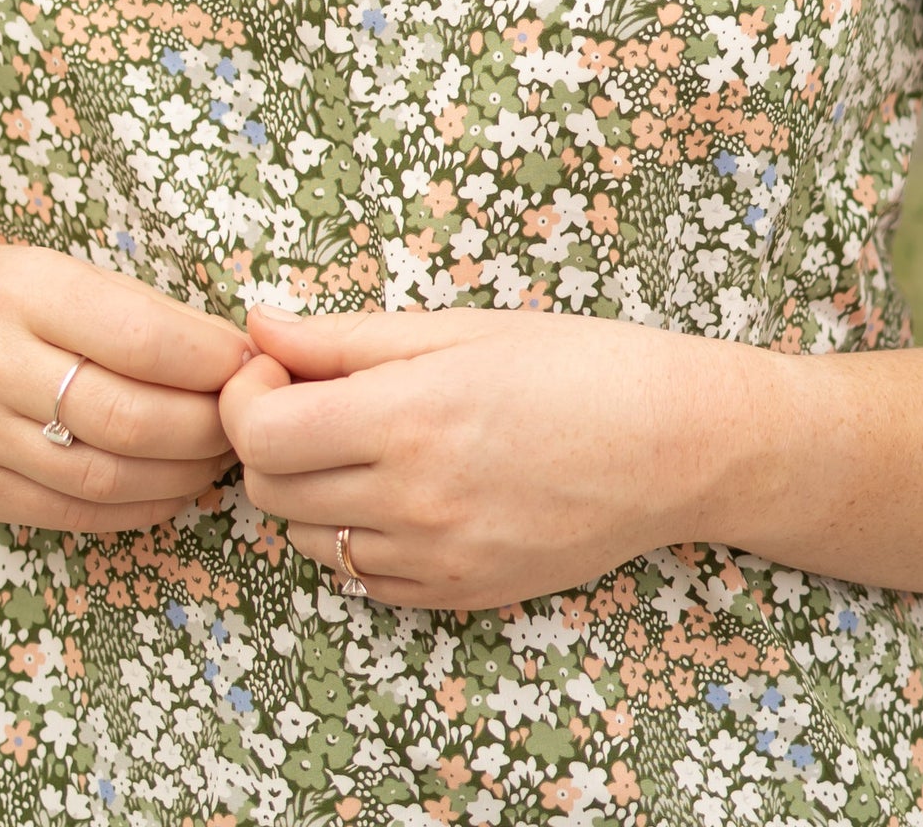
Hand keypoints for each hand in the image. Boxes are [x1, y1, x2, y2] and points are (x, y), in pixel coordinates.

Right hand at [0, 237, 251, 533]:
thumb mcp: (57, 269)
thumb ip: (140, 310)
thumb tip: (242, 356)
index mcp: (19, 289)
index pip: (138, 337)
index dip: (211, 359)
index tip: (252, 361)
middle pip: (126, 417)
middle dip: (207, 425)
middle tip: (249, 418)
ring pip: (104, 477)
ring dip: (184, 474)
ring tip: (223, 454)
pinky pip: (73, 514)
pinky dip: (141, 507)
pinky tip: (176, 485)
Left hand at [219, 304, 764, 609]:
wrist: (677, 444)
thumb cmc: (575, 364)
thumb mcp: (459, 328)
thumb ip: (345, 337)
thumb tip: (257, 325)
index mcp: (407, 416)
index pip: (260, 432)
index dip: (245, 395)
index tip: (273, 368)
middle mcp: (413, 499)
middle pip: (270, 491)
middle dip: (271, 441)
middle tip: (312, 400)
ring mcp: (436, 558)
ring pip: (310, 542)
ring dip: (311, 492)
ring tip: (364, 444)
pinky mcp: (459, 596)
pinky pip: (364, 580)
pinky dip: (360, 538)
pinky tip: (405, 491)